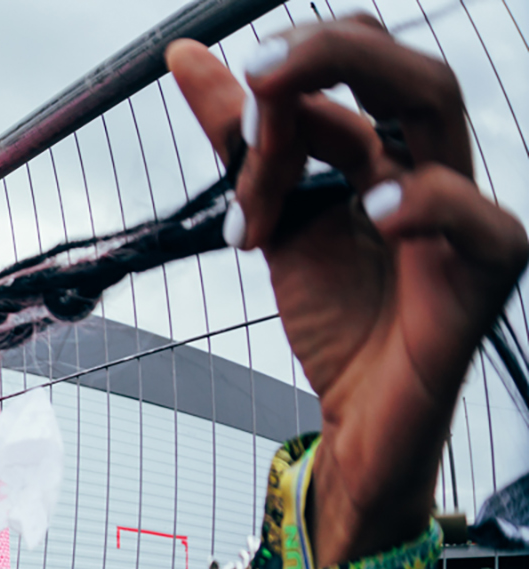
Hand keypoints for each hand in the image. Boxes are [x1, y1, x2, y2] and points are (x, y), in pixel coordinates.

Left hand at [167, 19, 527, 562]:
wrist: (357, 418)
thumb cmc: (338, 318)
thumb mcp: (268, 222)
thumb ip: (239, 148)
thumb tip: (187, 61)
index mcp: (390, 151)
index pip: (358, 66)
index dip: (295, 61)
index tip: (231, 78)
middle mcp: (432, 169)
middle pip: (407, 69)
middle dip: (330, 53)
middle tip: (256, 70)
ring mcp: (461, 217)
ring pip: (439, 113)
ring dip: (352, 104)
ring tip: (274, 125)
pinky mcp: (479, 277)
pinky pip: (479, 223)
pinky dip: (426, 204)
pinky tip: (374, 208)